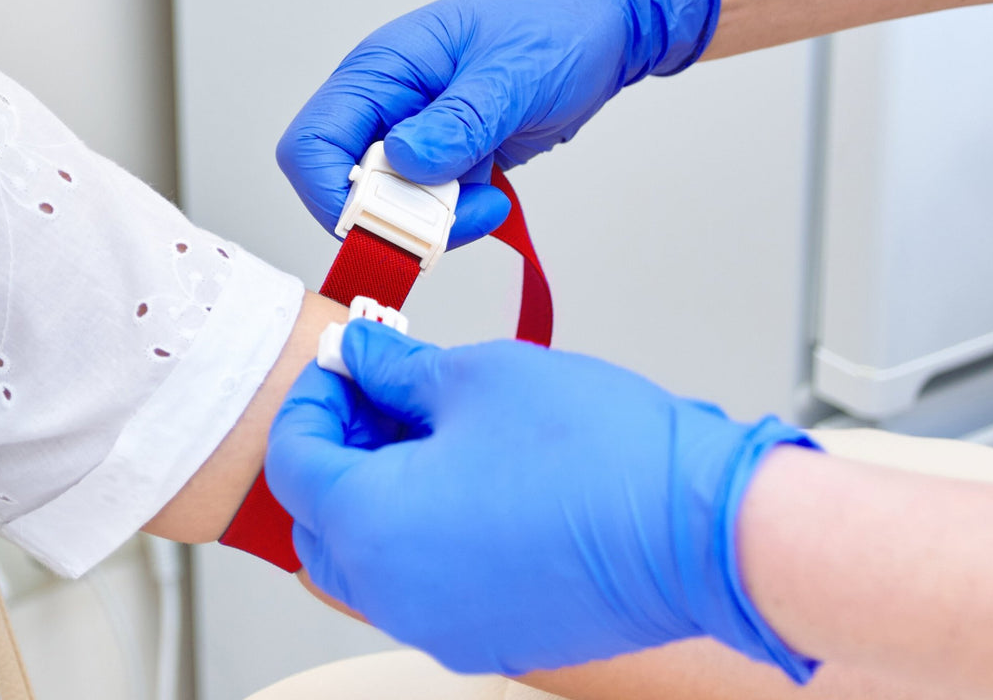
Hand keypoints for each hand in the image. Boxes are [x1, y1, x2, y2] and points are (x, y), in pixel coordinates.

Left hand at [265, 321, 816, 679]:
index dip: (313, 399)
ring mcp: (443, 625)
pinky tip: (471, 475)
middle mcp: (396, 594)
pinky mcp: (492, 633)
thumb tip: (359, 358)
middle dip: (339, 447)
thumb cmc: (596, 451)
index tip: (345, 365)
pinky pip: (424, 581)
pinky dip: (422, 528)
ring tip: (433, 427)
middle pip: (322, 518)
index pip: (294, 462)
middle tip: (384, 393)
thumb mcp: (475, 377)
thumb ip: (396, 369)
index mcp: (374, 525)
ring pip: (372, 554)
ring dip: (380, 488)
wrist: (698, 526)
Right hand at [276, 0, 719, 247]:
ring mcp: (417, 136)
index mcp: (381, 70)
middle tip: (457, 212)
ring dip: (434, 222)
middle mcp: (388, 106)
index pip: (312, 144)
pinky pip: (431, 211)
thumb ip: (458, 121)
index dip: (331, 194)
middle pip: (348, 188)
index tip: (381, 222)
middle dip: (396, 217)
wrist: (606, 20)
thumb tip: (406, 162)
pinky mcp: (448, 160)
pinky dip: (457, 219)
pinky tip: (494, 196)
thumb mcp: (510, 73)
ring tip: (486, 199)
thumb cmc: (557, 20)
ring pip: (392, 209)